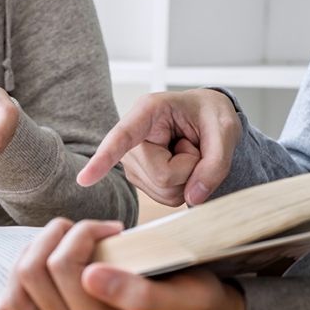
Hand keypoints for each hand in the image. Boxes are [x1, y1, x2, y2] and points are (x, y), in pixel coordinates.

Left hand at [0, 218, 248, 309]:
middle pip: (34, 272)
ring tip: (66, 245)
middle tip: (92, 230)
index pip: (65, 266)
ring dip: (33, 255)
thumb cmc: (193, 305)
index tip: (115, 229)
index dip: (85, 232)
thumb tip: (90, 276)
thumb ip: (141, 294)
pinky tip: (35, 281)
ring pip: (16, 291)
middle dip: (59, 235)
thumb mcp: (186, 299)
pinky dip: (10, 302)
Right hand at [77, 89, 241, 206]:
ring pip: (164, 190)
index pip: (122, 137)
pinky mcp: (139, 178)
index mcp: (148, 111)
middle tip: (195, 145)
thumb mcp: (226, 129)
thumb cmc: (211, 115)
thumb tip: (193, 198)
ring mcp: (132, 161)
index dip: (103, 158)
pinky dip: (183, 185)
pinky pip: (166, 197)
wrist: (206, 120)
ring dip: (188, 177)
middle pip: (161, 175)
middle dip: (190, 168)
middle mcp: (133, 137)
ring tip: (188, 151)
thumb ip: (216, 162)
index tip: (84, 179)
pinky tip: (180, 163)